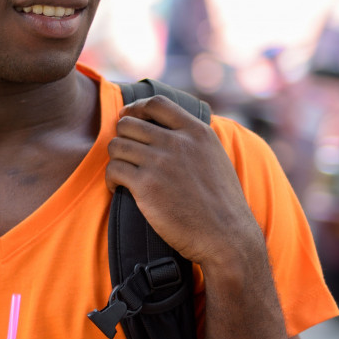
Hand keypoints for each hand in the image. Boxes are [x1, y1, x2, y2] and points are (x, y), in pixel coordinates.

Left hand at [105, 96, 263, 270]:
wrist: (226, 236)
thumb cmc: (220, 202)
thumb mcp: (214, 157)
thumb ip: (192, 139)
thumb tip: (167, 127)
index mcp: (197, 132)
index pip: (156, 102)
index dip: (135, 109)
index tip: (129, 119)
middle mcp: (178, 143)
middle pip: (128, 123)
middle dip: (122, 138)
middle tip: (126, 155)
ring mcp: (161, 163)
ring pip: (116, 145)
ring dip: (116, 160)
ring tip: (124, 174)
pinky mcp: (146, 186)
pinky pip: (113, 170)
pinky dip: (112, 179)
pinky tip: (120, 189)